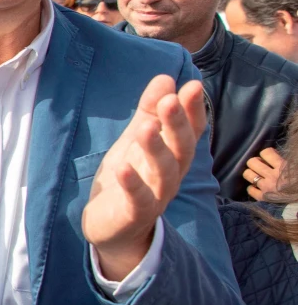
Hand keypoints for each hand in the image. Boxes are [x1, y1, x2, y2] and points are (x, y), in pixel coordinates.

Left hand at [82, 76, 205, 279]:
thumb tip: (165, 78)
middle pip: (181, 149)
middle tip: (171, 100)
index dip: (193, 110)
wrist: (112, 226)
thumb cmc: (129, 177)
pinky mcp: (134, 214)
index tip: (192, 85)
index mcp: (173, 155)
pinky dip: (132, 184)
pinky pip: (137, 199)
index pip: (190, 130)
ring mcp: (155, 196)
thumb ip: (149, 111)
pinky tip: (122, 168)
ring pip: (163, 172)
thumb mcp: (136, 140)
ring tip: (146, 127)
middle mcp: (170, 175)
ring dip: (156, 149)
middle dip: (177, 124)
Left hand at [245, 147, 284, 199]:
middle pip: (252, 162)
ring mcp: (265, 187)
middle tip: (262, 166)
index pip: (266, 152)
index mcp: (283, 166)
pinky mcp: (262, 198)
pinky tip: (258, 188)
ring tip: (258, 176)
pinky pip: (249, 189)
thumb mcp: (296, 169)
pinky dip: (252, 188)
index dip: (267, 153)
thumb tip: (278, 156)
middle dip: (256, 162)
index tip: (271, 157)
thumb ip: (288, 163)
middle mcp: (271, 175)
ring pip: (247, 174)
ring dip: (251, 173)